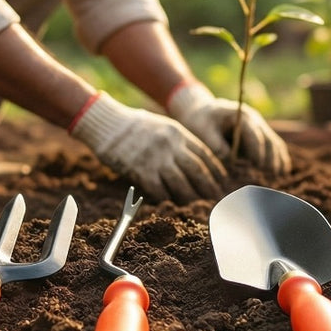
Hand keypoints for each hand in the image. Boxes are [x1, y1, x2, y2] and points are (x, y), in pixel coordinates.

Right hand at [69, 92, 225, 202]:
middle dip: (208, 187)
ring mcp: (155, 158)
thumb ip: (179, 141)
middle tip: (215, 199)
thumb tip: (195, 162)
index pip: (205, 154)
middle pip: (197, 170)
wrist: (108, 124)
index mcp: (178, 132)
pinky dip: (167, 199)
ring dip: (190, 197)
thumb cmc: (135, 126)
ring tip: (196, 206)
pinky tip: (171, 204)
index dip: (216, 170)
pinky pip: (159, 190)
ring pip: (181, 183)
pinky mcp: (140, 170)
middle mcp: (170, 145)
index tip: (222, 182)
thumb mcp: (162, 126)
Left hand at [166, 80, 291, 174]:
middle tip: (272, 176)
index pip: (254, 134)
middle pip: (269, 140)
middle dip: (271, 158)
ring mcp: (259, 129)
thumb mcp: (204, 130)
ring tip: (279, 177)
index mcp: (242, 116)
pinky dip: (279, 159)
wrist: (202, 113)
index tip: (258, 167)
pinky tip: (282, 173)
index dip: (257, 151)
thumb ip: (216, 144)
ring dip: (278, 160)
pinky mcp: (259, 138)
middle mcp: (255, 121)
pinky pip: (273, 148)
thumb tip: (231, 161)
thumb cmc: (201, 121)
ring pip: (275, 144)